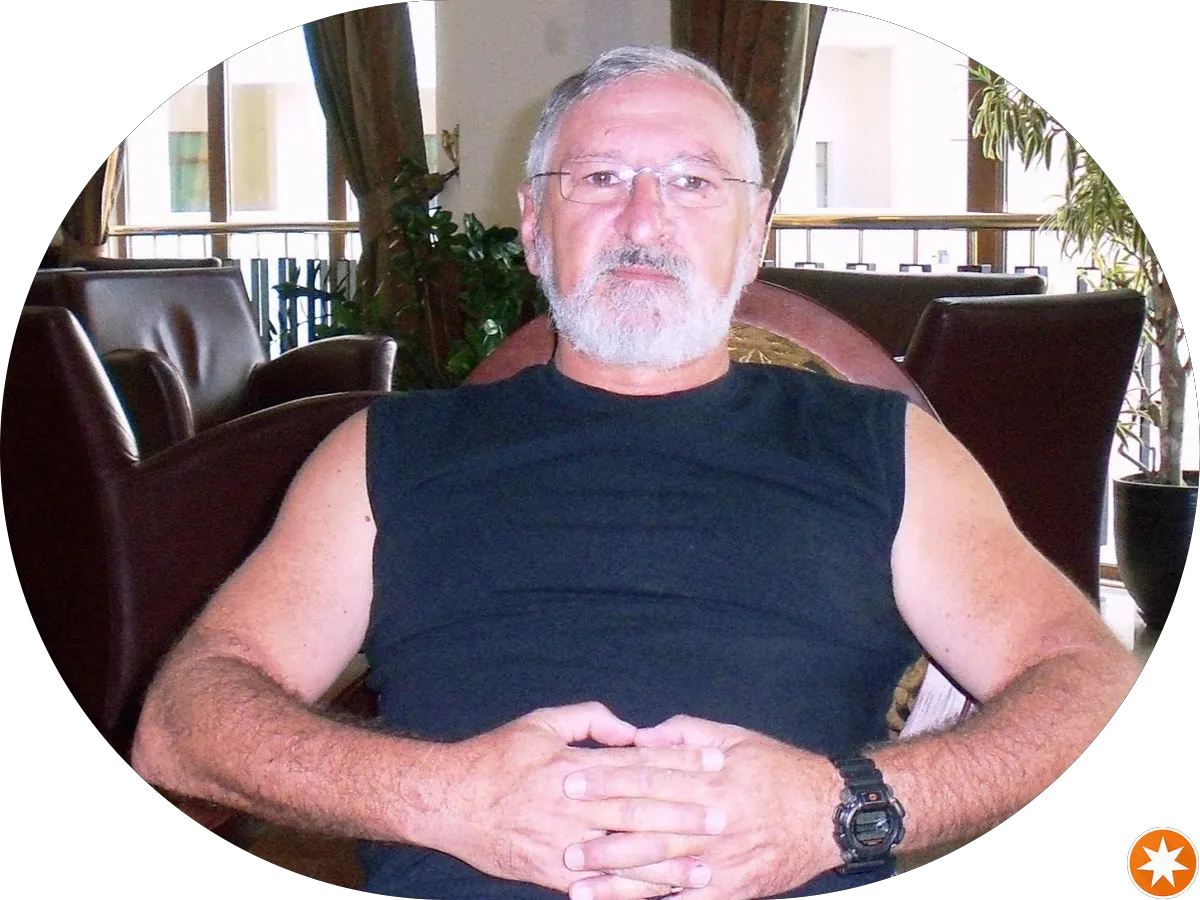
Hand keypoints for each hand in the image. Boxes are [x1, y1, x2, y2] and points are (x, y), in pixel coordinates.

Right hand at [414, 702, 727, 895]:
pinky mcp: (551, 873)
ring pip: (625, 854)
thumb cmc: (496, 757)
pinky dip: (630, 892)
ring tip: (706, 866)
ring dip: (669, 862)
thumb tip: (631, 728)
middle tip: (724, 817)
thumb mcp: (541, 723)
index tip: (715, 765)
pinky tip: (659, 896)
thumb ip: (589, 719)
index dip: (680, 764)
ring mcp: (563, 843)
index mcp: (574, 766)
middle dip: (685, 815)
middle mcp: (573, 805)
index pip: (639, 764)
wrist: (448, 800)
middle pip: (640, 811)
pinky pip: (599, 887)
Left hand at [561, 715, 843, 899]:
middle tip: (563, 840)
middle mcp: (712, 818)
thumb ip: (686, 732)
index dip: (606, 780)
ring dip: (617, 880)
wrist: (828, 813)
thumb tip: (642, 734)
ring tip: (578, 883)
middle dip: (602, 835)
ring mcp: (721, 858)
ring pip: (661, 870)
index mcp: (709, 776)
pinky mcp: (731, 888)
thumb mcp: (735, 737)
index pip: (648, 776)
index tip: (570, 782)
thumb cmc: (778, 769)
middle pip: (648, 826)